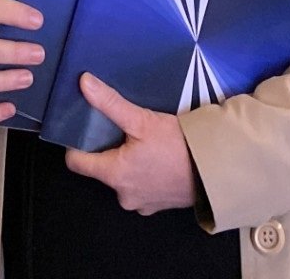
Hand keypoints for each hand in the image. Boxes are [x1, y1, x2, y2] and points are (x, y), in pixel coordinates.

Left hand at [64, 75, 195, 214]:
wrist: (214, 170)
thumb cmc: (176, 146)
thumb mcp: (142, 120)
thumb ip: (111, 103)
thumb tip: (84, 83)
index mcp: (114, 175)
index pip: (76, 163)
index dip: (76, 143)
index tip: (83, 128)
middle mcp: (123, 195)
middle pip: (102, 168)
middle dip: (108, 149)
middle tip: (120, 128)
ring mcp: (141, 203)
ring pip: (122, 177)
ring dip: (128, 161)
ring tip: (141, 141)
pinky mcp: (157, 205)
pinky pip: (141, 186)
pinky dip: (144, 172)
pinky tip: (156, 157)